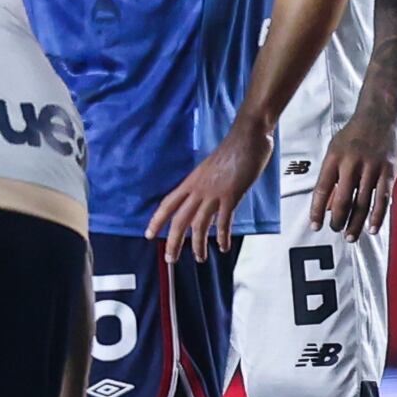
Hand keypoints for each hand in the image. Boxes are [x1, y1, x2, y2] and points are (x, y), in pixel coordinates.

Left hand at [146, 119, 270, 261]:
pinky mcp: (231, 195)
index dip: (157, 220)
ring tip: (199, 258)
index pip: (168, 203)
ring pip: (199, 224)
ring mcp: (214, 192)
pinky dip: (222, 236)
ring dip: (198, 245)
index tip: (149, 235)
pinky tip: (223, 246)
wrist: (247, 137)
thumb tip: (204, 199)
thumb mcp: (210, 169)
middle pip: (179, 219)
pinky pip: (224, 221)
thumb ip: (205, 185)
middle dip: (173, 242)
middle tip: (170, 259)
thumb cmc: (232, 150)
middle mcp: (198, 188)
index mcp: (191, 181)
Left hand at [311, 103, 396, 240]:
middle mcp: (351, 163)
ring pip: (362, 202)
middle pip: (342, 200)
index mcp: (334, 158)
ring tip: (350, 236)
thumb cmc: (354, 134)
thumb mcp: (335, 149)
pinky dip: (377, 215)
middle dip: (338, 220)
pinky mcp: (389, 170)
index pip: (321, 190)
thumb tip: (328, 204)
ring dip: (355, 223)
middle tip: (335, 231)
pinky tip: (372, 228)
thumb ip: (331, 175)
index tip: (315, 226)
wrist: (379, 114)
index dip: (317, 210)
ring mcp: (372, 167)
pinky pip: (383, 197)